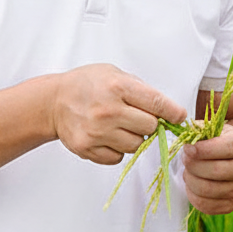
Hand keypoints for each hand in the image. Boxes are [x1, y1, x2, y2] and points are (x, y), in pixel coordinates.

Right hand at [51, 64, 187, 165]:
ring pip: (136, 145)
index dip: (173, 112)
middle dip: (149, 123)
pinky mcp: (88, 148)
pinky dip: (117, 149)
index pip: (156, 103)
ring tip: (119, 125)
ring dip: (133, 137)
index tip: (179, 117)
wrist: (53, 101)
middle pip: (150, 127)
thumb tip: (167, 109)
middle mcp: (108, 110)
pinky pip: (118, 157)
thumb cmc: (86, 85)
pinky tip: (107, 136)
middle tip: (138, 117)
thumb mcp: (114, 73)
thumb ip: (139, 90)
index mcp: (117, 87)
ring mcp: (97, 132)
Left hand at [182, 122, 232, 214]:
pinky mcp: (231, 205)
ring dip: (190, 179)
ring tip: (188, 171)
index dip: (202, 149)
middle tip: (185, 159)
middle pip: (214, 170)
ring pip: (207, 189)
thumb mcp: (214, 129)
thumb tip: (184, 140)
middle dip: (192, 165)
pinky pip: (205, 205)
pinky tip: (192, 184)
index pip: (224, 149)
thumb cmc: (220, 141)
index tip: (188, 148)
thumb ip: (199, 130)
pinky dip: (192, 195)